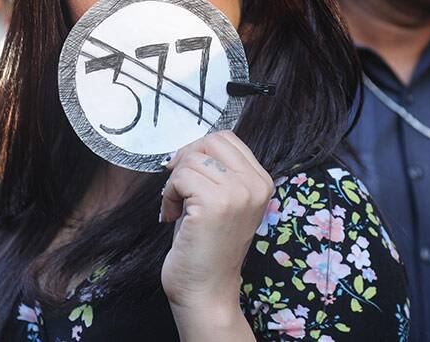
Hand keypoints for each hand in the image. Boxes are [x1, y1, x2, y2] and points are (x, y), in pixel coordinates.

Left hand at [160, 131, 273, 317]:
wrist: (206, 291)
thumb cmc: (206, 246)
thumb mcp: (223, 200)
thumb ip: (219, 171)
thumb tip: (191, 147)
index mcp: (262, 181)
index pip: (226, 138)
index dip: (199, 152)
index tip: (188, 177)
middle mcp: (255, 185)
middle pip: (210, 141)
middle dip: (186, 161)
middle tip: (179, 190)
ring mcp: (237, 194)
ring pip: (191, 160)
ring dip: (174, 184)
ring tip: (178, 209)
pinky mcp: (214, 204)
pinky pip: (179, 178)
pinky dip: (168, 196)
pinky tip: (172, 217)